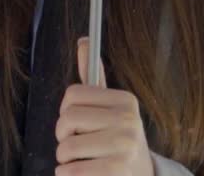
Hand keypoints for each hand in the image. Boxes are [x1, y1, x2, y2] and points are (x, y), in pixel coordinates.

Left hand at [53, 37, 155, 175]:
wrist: (140, 175)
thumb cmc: (116, 139)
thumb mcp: (110, 107)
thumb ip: (94, 75)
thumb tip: (84, 41)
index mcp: (125, 101)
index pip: (72, 94)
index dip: (66, 111)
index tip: (78, 123)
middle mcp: (128, 121)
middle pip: (67, 119)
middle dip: (63, 136)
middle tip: (77, 144)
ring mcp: (125, 147)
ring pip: (66, 147)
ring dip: (65, 159)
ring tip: (81, 160)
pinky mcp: (116, 170)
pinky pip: (71, 171)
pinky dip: (67, 174)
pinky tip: (80, 173)